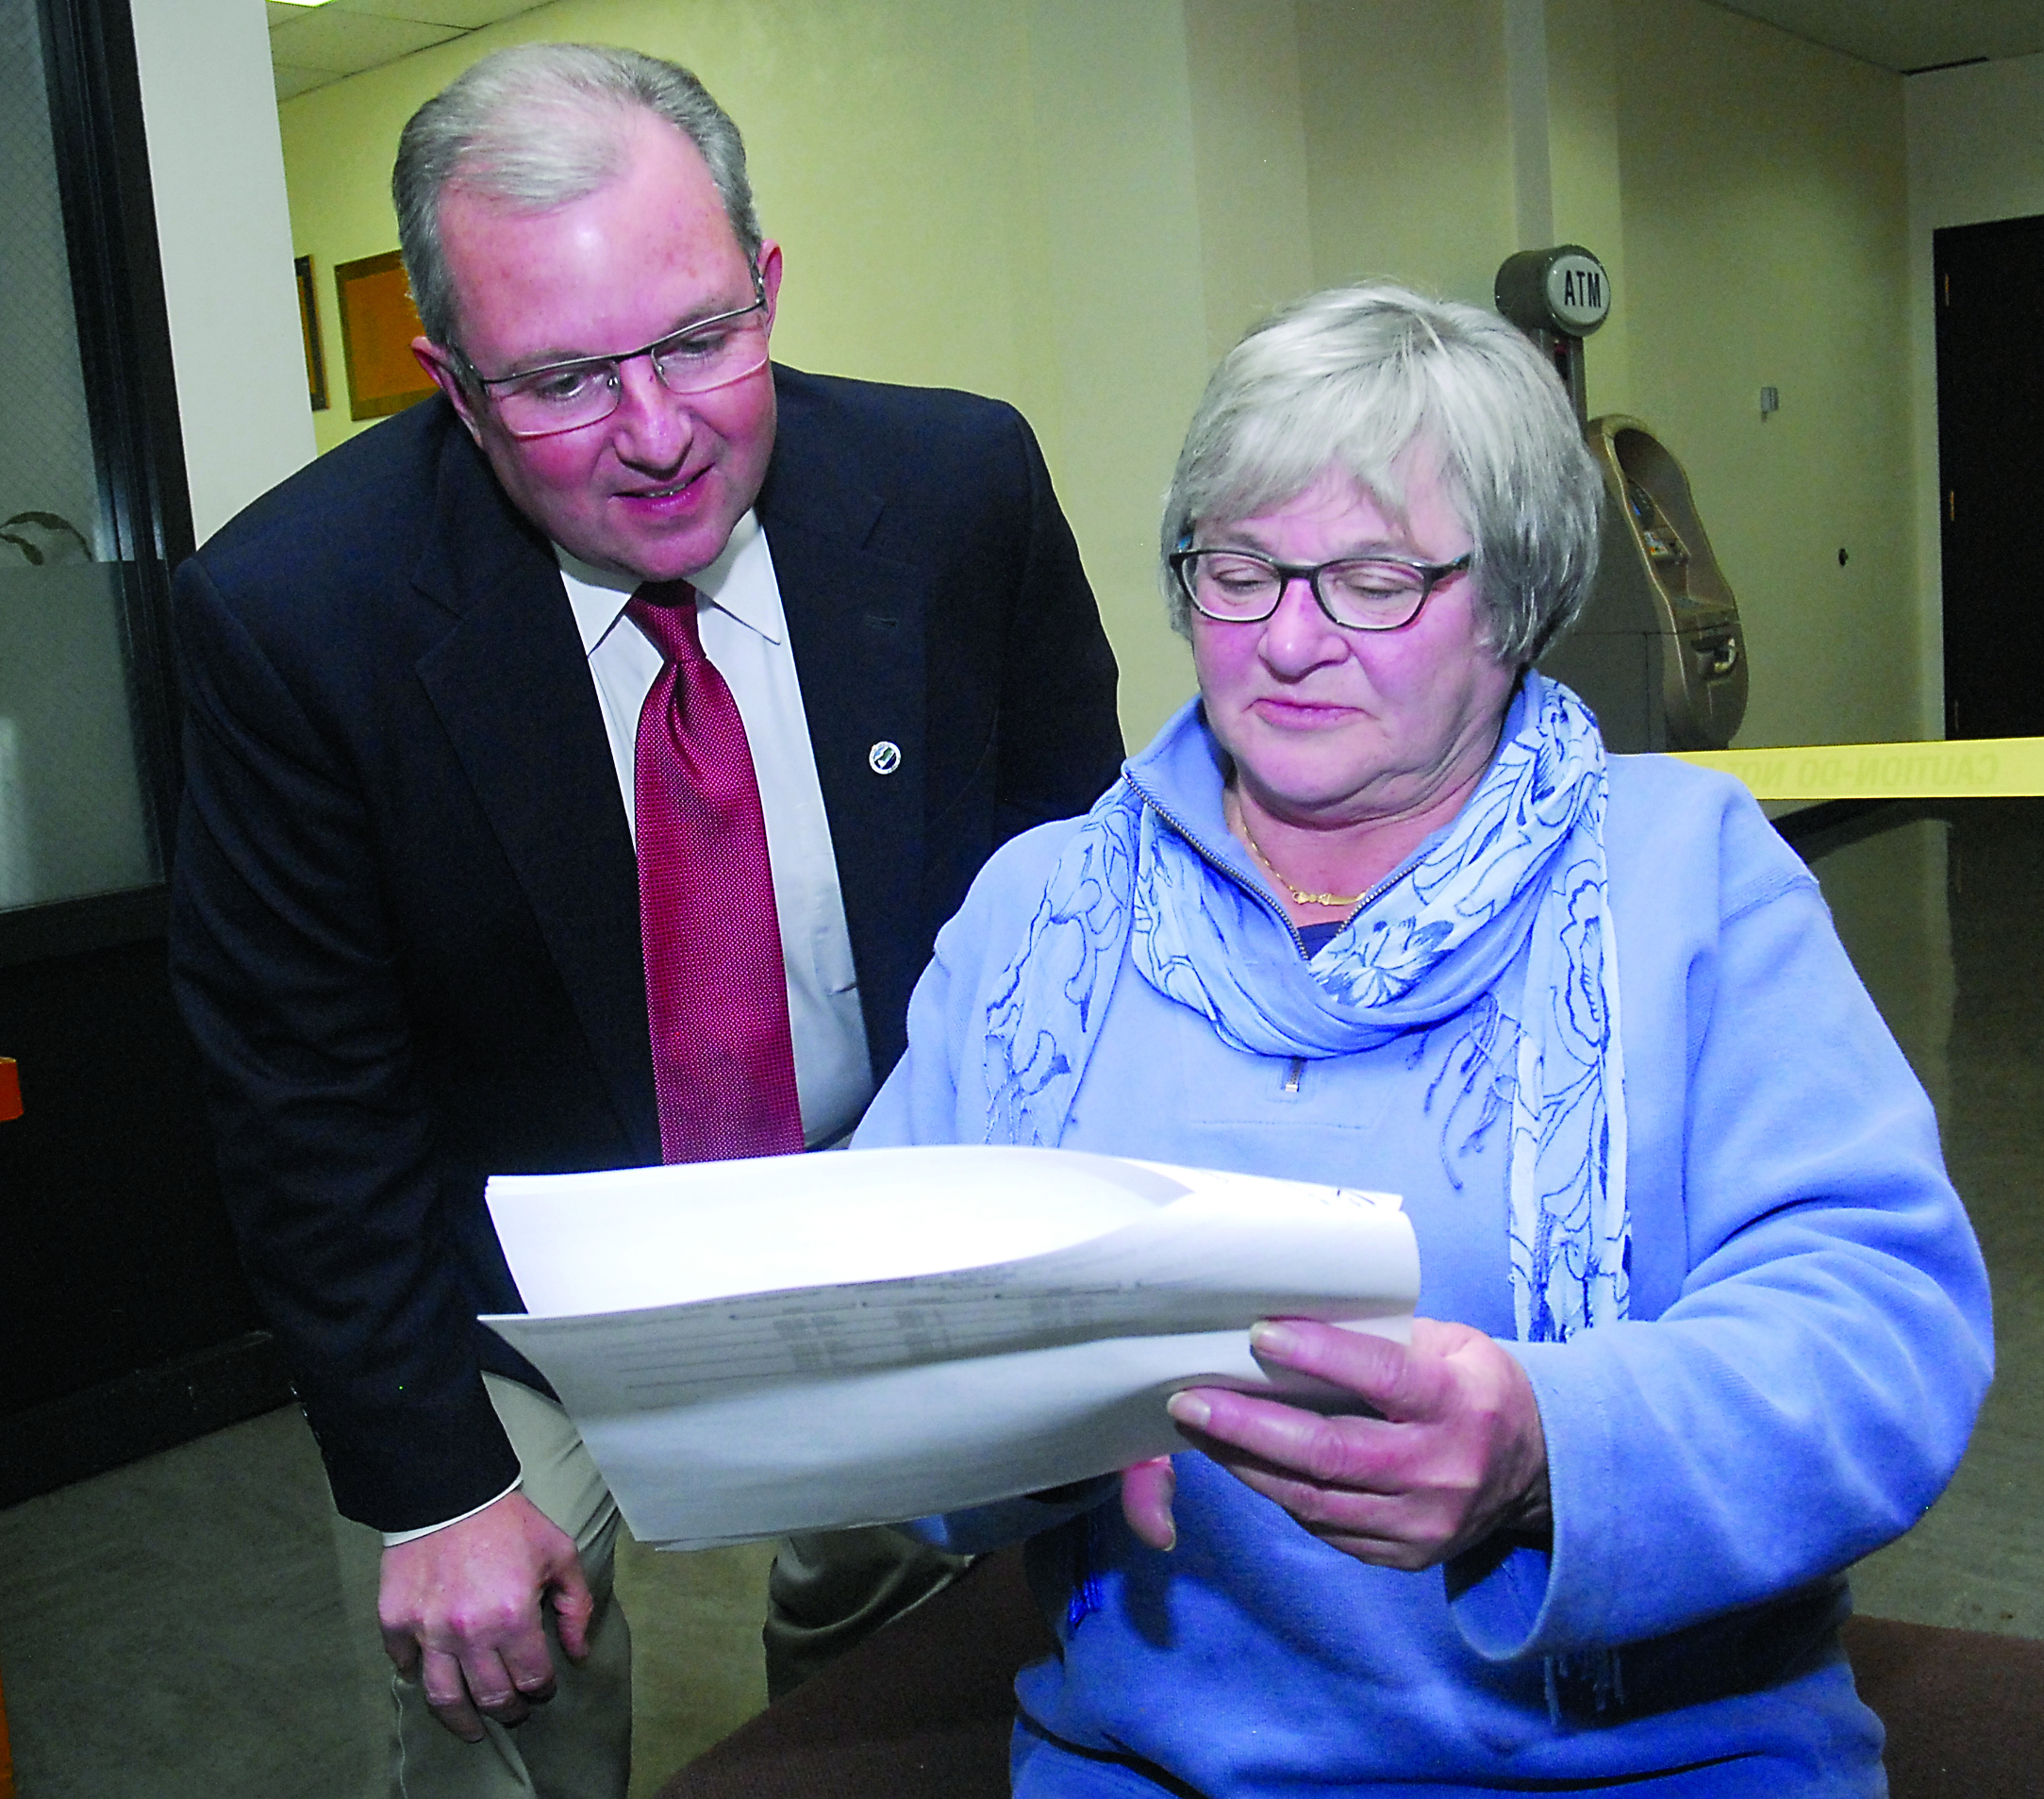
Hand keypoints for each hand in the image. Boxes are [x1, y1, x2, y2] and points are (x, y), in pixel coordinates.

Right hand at [378, 1491, 592, 1741]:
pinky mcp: (395, 1622)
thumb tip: (578, 1651)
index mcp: (513, 1617)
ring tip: (473, 1728)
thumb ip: (576, 1605)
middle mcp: (469, 1634)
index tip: (543, 1689)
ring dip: (462, 1719)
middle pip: (492, 1697)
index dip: (543, 1689)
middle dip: (510, 1710)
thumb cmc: (509, 1522)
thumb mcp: (560, 1554)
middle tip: (515, 1711)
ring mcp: (427, 1632)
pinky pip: (405, 1665)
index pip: (532, 1679)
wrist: (450, 1490)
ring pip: (444, 1698)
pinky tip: (433, 1679)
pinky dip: (418, 1676)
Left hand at [1121, 1318, 1548, 1569]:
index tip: (1258, 1333)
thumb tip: (1294, 1321)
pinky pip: (1324, 1525)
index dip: (1318, 1354)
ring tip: (1198, 1430)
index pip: (1382, 1377)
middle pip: (1330, 1453)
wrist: (1534, 1472)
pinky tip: (1242, 1462)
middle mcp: (1440, 1470)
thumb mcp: (1452, 1346)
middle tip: (1190, 1401)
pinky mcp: (1402, 1557)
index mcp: (1457, 1403)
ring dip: (1245, 1463)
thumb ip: (1385, 1339)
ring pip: (1314, 1499)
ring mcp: (1421, 1525)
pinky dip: (1277, 1491)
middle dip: (1249, 1427)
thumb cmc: (1476, 1389)